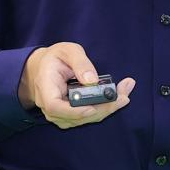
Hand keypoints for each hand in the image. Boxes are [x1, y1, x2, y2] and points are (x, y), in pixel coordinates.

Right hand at [18, 42, 135, 129]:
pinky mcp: (69, 117)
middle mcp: (49, 106)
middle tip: (124, 96)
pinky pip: (87, 117)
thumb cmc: (55, 58)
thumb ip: (80, 62)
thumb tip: (92, 80)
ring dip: (107, 109)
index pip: (54, 107)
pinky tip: (118, 97)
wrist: (44, 68)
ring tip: (125, 92)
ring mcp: (59, 114)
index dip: (74, 111)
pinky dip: (104, 108)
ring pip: (84, 119)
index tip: (92, 108)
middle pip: (74, 117)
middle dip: (102, 108)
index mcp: (45, 87)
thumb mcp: (67, 50)